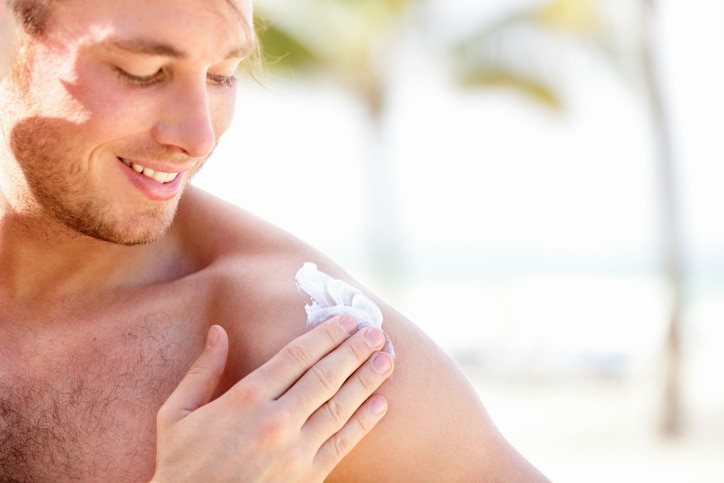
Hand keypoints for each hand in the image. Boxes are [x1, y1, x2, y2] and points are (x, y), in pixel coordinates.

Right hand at [151, 315, 393, 481]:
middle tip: (376, 332)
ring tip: (387, 359)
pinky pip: (342, 444)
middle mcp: (275, 421)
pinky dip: (364, 422)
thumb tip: (217, 331)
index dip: (326, 334)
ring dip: (367, 380)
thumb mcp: (177, 414)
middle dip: (354, 350)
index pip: (297, 356)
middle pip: (325, 376)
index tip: (347, 320)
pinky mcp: (306, 478)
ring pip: (339, 406)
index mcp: (245, 399)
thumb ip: (202, 371)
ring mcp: (294, 451)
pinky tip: (381, 404)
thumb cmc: (181, 465)